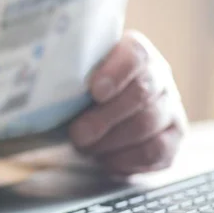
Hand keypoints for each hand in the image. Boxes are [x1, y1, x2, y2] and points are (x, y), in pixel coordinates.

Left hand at [68, 31, 186, 174]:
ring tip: (86, 147)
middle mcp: (159, 76)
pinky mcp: (174, 137)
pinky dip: (126, 159)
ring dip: (111, 141)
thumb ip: (68, 75)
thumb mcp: (77, 76)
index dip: (116, 73)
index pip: (134, 55)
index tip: (94, 91)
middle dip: (105, 117)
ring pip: (148, 125)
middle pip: (142, 93)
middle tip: (78, 134)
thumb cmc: (84, 89)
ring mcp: (170, 107)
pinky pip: (156, 151)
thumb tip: (39, 86)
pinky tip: (105, 159)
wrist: (103, 110)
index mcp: (136, 52)